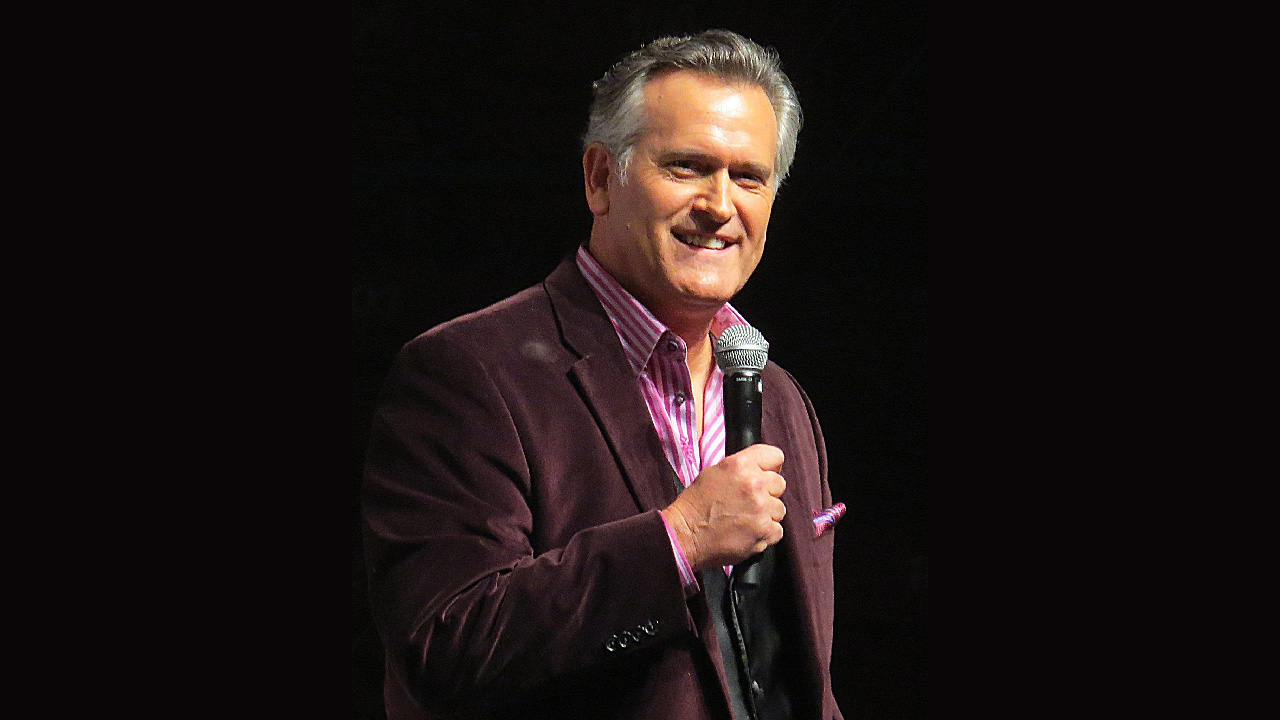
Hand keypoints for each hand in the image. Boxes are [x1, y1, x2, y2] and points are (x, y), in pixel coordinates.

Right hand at [660, 444, 785, 570]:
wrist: (685, 534)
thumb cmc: (696, 504)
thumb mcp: (715, 472)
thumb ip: (742, 467)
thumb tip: (762, 469)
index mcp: (741, 465)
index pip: (775, 456)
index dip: (771, 467)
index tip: (765, 475)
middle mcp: (754, 484)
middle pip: (780, 484)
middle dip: (768, 493)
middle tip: (749, 502)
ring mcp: (761, 508)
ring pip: (779, 509)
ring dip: (767, 515)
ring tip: (746, 519)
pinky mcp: (764, 531)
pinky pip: (777, 530)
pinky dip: (765, 534)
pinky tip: (748, 532)